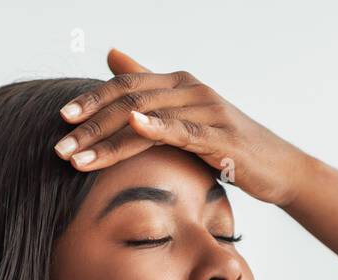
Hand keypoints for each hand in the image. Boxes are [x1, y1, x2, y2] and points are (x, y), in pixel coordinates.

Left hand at [52, 48, 313, 206]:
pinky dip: (157, 127)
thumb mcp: (184, 115)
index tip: (60, 119)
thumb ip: (148, 85)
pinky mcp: (221, 136)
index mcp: (177, 83)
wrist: (278, 167)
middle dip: (89, 125)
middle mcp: (190, 88)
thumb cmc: (228, 144)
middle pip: (128, 101)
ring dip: (107, 139)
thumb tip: (111, 54)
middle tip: (59, 146)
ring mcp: (207, 109)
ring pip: (147, 118)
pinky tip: (134, 127)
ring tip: (77, 158)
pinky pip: (183, 130)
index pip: (124, 86)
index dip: (90, 100)